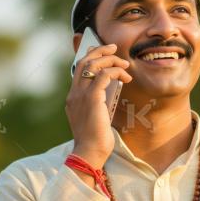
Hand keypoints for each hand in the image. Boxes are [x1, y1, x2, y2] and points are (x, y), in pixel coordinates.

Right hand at [65, 43, 131, 172]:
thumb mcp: (95, 116)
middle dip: (100, 51)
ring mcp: (80, 95)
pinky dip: (116, 72)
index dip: (91, 56)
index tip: (104, 51)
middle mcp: (74, 94)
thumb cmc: (96, 139)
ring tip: (125, 65)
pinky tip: (126, 77)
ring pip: (94, 65)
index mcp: (73, 97)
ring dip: (111, 60)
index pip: (79, 69)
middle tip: (115, 48)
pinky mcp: (92, 99)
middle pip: (84, 62)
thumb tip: (110, 90)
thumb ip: (98, 102)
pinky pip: (104, 76)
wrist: (90, 152)